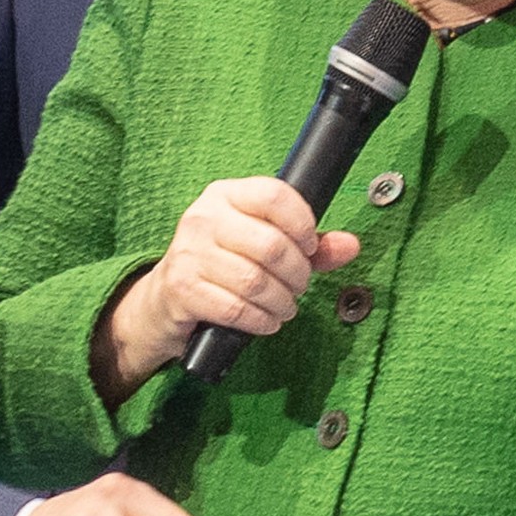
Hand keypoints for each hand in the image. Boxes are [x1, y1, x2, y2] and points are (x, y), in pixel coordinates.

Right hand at [97, 178, 360, 393]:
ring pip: (255, 281)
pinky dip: (261, 320)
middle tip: (299, 287)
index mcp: (226, 195)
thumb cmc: (222, 265)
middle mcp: (203, 217)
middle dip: (297, 274)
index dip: (303, 224)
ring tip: (285, 306)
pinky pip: (235, 308)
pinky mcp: (182, 289)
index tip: (309, 247)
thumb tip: (351, 246)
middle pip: (270, 244)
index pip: (274, 195)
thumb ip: (309, 245)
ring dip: (281, 301)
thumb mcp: (263, 245)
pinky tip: (267, 321)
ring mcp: (188, 253)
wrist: (165, 299)